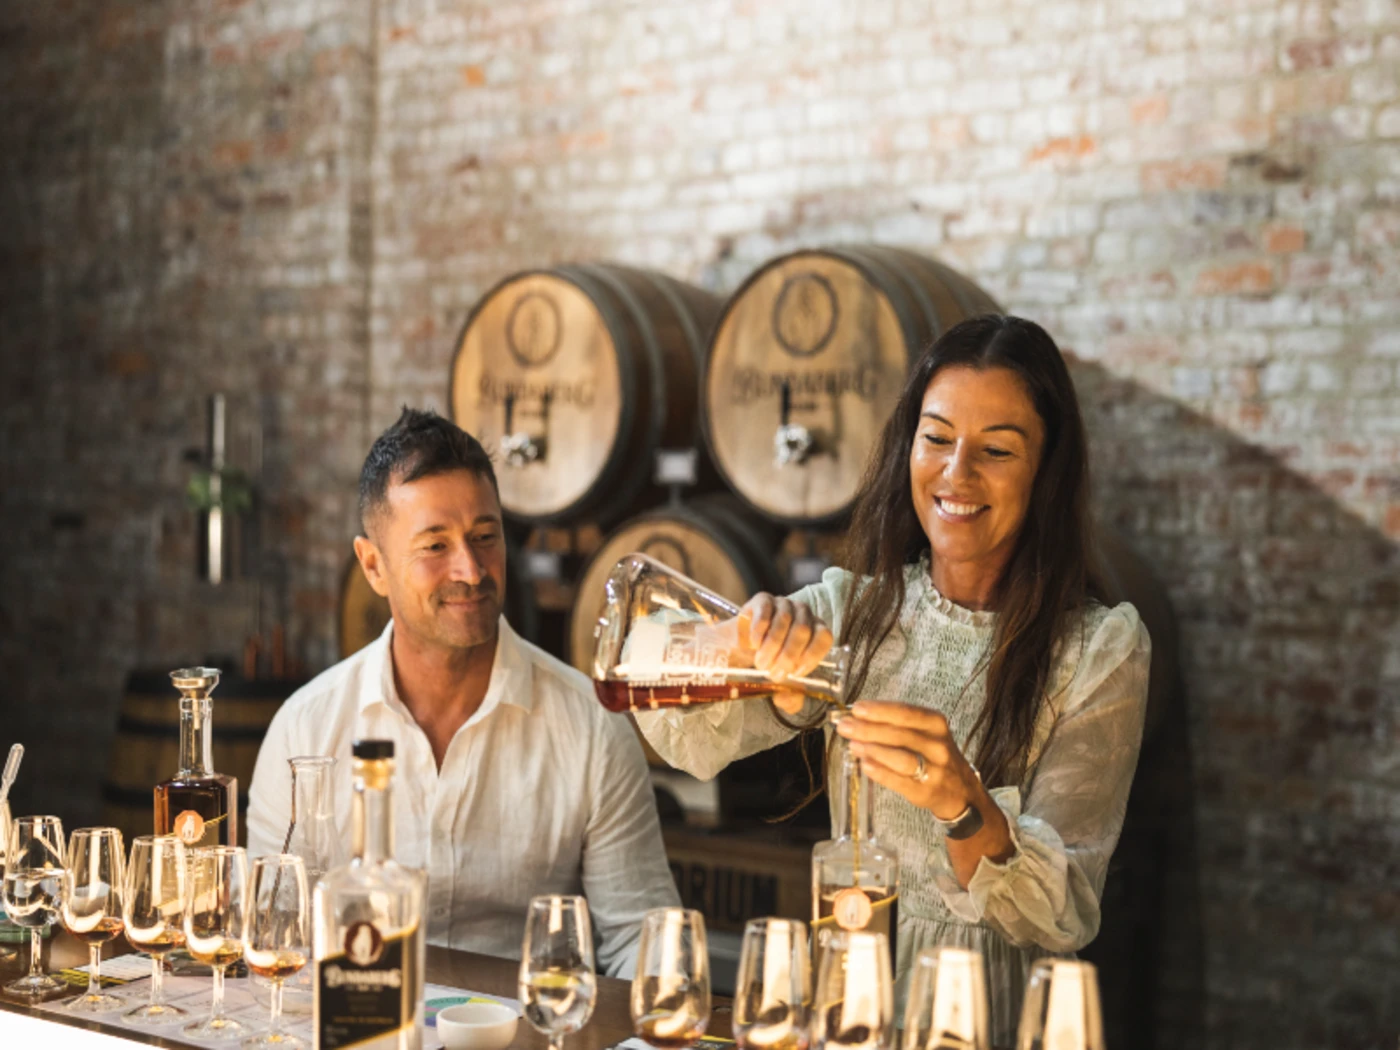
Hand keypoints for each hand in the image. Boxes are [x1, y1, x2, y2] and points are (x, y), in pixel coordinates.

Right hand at [736, 593, 833, 714]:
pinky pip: (765, 612)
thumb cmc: (769, 664)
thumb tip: (789, 698)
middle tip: (773, 673)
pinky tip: (753, 645)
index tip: (796, 672)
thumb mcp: (782, 685)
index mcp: (816, 631)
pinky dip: (759, 631)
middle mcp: (803, 614)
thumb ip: (790, 697)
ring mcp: (784, 604)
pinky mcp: (763, 599)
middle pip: (803, 630)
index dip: (812, 655)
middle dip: (787, 656)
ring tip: (760, 663)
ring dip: (771, 647)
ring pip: (783, 622)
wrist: (740, 648)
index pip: (824, 637)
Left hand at [835, 700, 979, 819]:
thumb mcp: (923, 732)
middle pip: (900, 735)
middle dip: (868, 729)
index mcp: (935, 724)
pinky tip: (865, 765)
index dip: (880, 710)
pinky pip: (901, 781)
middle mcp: (938, 745)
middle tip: (844, 726)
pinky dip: (881, 773)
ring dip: (874, 750)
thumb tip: (856, 717)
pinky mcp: (926, 791)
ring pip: (901, 758)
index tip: (857, 709)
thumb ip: (894, 723)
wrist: (959, 790)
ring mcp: (935, 770)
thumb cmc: (931, 753)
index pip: (906, 713)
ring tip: (852, 744)